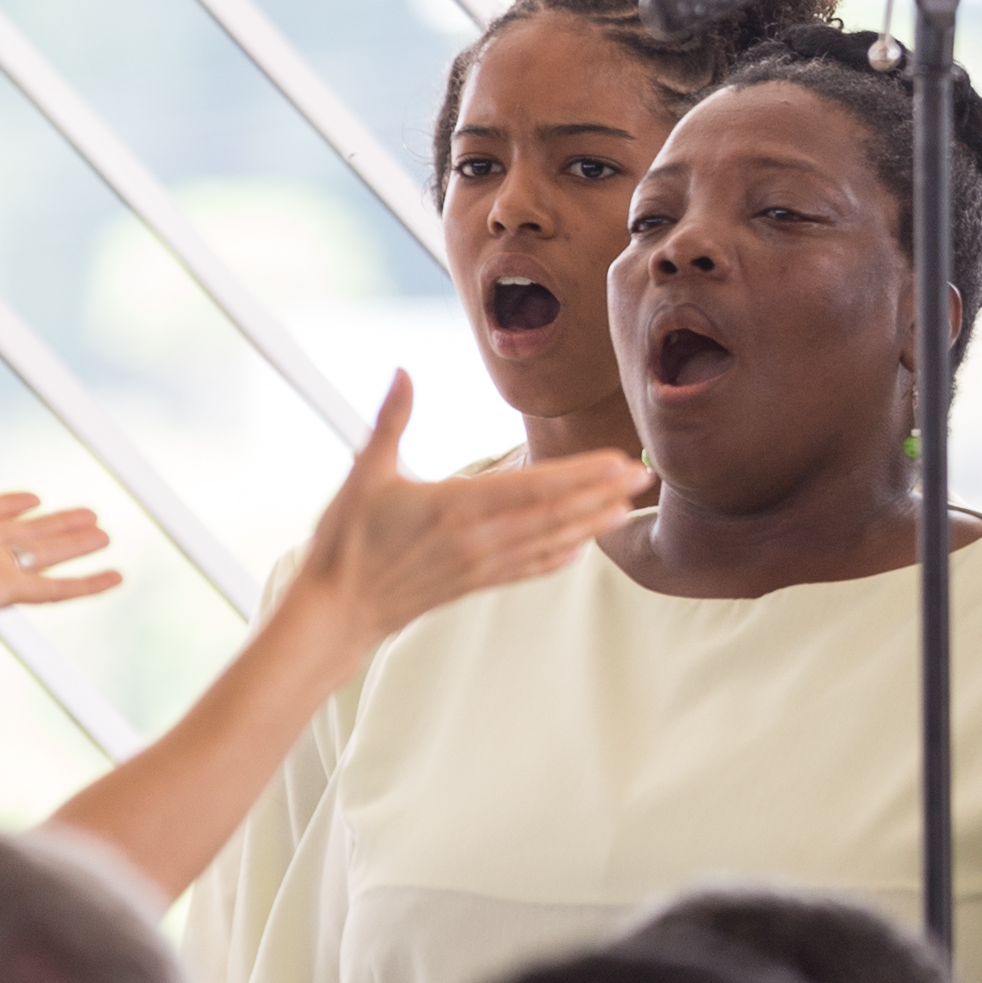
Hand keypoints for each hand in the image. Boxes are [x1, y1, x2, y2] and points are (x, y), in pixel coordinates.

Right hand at [287, 376, 639, 652]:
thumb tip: (401, 371)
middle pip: (555, 514)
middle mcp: (479, 539)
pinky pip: (528, 569)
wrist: (337, 611)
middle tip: (644, 478)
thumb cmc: (347, 542)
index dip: (580, 475)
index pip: (534, 487)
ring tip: (627, 509)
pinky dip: (559, 557)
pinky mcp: (475, 583)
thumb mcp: (365, 473)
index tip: (616, 462)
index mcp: (457, 507)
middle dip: (603, 495)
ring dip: (592, 525)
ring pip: (550, 543)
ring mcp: (481, 565)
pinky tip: (581, 549)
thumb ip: (390, 420)